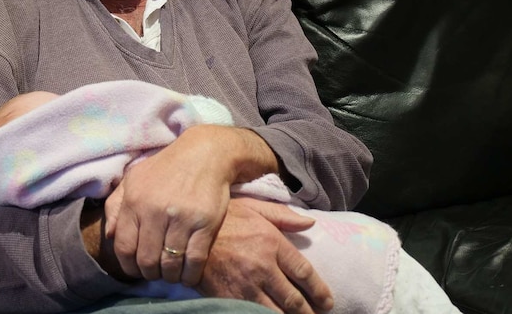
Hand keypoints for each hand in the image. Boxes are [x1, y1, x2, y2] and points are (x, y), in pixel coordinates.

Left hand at [105, 126, 236, 285]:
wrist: (205, 154)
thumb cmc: (167, 168)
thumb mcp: (134, 178)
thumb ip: (115, 205)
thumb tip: (110, 236)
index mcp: (135, 201)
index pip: (125, 247)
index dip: (129, 266)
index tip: (136, 270)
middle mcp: (156, 210)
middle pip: (147, 260)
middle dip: (150, 273)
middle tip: (156, 272)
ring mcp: (182, 218)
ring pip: (171, 264)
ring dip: (170, 276)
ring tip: (172, 274)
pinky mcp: (206, 223)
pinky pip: (195, 260)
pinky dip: (191, 275)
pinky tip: (189, 275)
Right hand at [196, 198, 333, 313]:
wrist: (184, 234)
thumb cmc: (221, 219)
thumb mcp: (253, 208)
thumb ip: (283, 217)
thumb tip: (310, 223)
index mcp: (272, 242)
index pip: (304, 273)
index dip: (319, 291)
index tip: (327, 301)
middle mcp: (263, 267)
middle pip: (294, 299)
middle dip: (308, 313)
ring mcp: (246, 286)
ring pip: (276, 313)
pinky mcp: (230, 299)